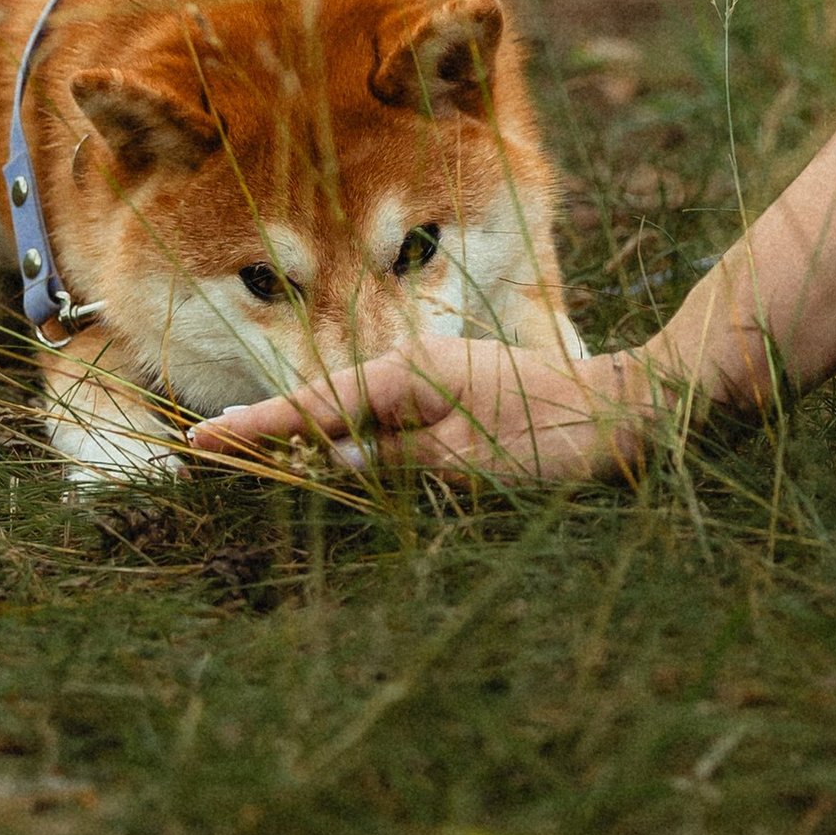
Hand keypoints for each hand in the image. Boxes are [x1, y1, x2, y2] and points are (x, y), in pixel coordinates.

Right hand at [186, 343, 663, 484]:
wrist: (633, 415)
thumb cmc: (558, 440)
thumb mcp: (469, 462)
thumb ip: (397, 462)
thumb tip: (338, 461)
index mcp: (411, 376)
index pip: (316, 408)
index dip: (256, 429)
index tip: (202, 439)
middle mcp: (418, 371)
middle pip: (329, 408)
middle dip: (273, 432)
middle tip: (212, 449)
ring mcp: (439, 385)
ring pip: (359, 420)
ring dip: (315, 441)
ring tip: (260, 455)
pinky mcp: (458, 406)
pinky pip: (391, 428)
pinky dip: (359, 446)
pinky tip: (342, 460)